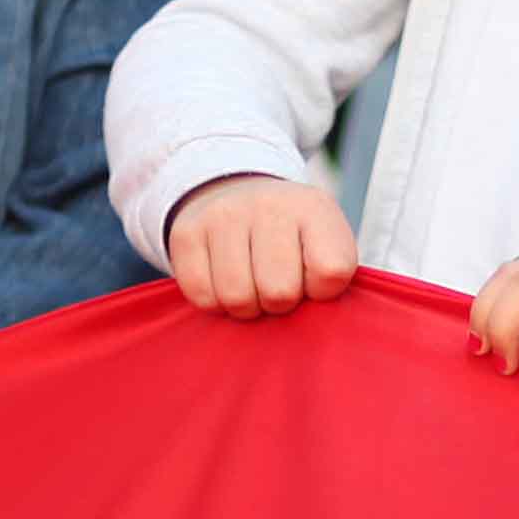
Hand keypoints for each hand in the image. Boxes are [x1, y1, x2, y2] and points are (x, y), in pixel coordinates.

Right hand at [165, 174, 357, 317]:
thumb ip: (331, 279)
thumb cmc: (290, 240)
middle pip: (279, 292)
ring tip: (251, 285)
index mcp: (314, 208)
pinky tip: (223, 281)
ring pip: (237, 298)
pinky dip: (215, 302)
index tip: (312, 280)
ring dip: (246, 306)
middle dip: (280, 303)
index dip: (321, 292)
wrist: (235, 196)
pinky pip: (203, 296)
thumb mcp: (326, 244)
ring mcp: (224, 214)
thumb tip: (312, 322)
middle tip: (277, 286)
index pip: (331, 272)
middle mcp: (269, 205)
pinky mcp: (186, 233)